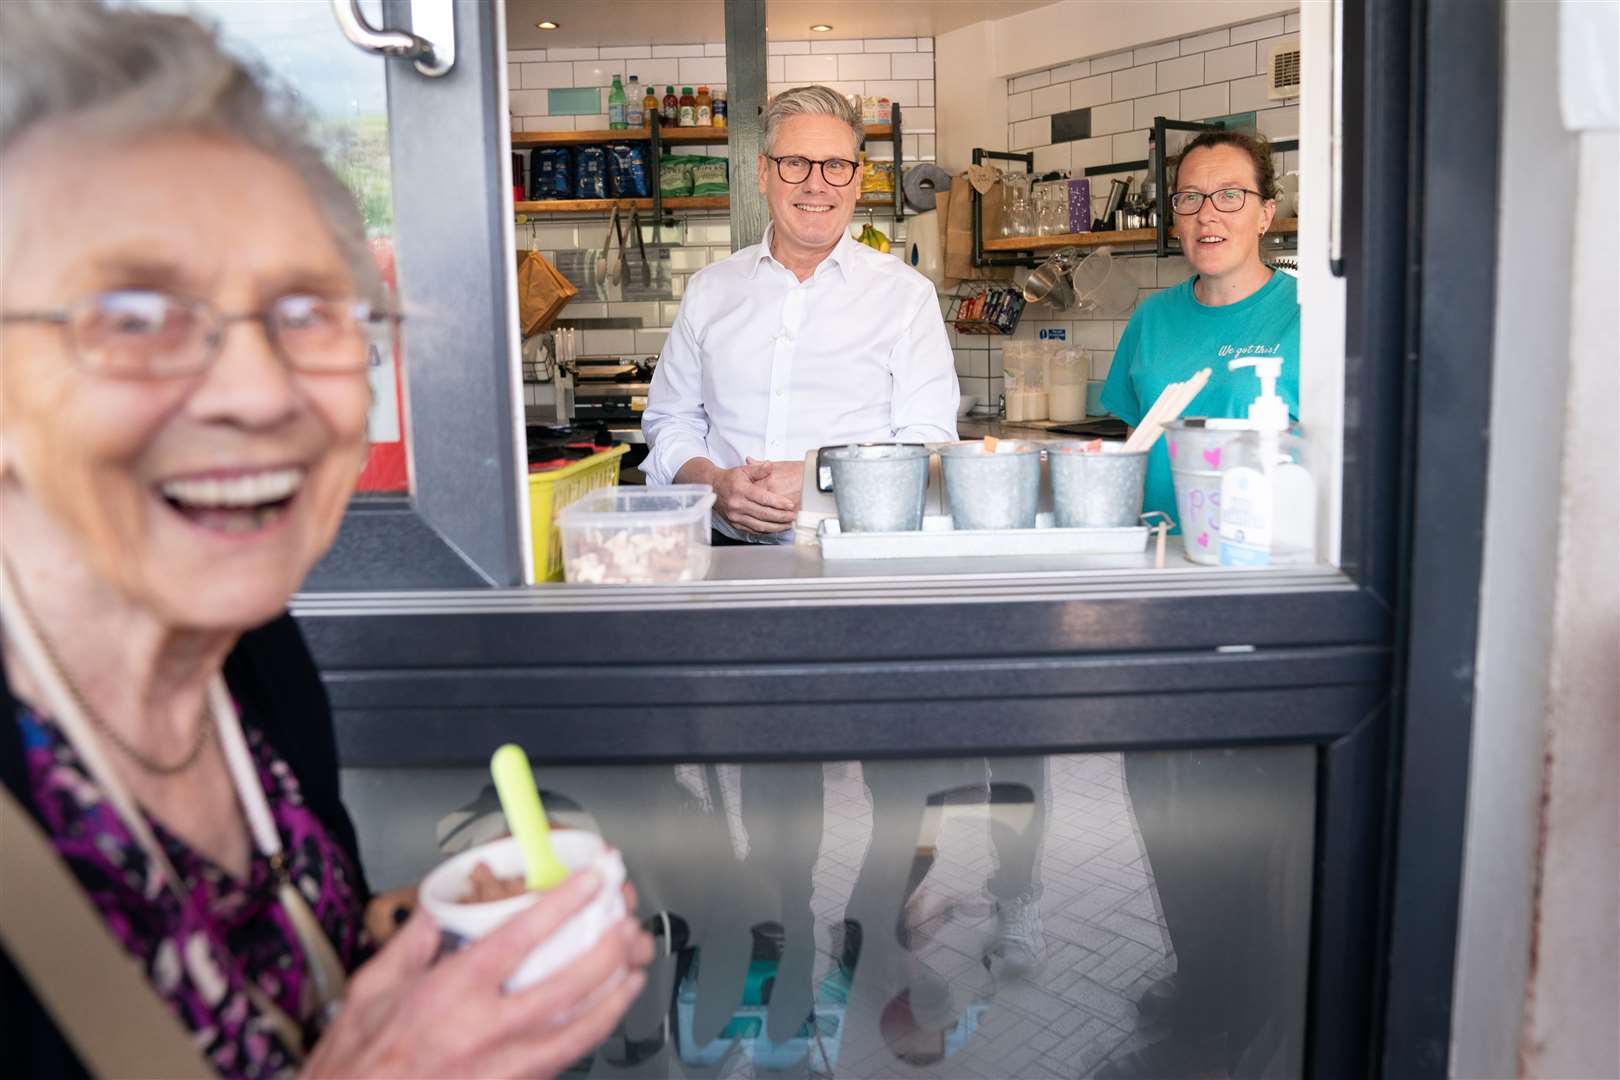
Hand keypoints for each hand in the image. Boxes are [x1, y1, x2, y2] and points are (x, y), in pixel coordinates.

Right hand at [304, 870, 653, 1078]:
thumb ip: (413, 942)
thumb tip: (440, 907)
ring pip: (577, 1032)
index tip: (594, 880)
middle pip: (566, 986)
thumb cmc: (355, 1059)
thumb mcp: (373, 987)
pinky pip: (560, 1062)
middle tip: (628, 923)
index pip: (520, 937)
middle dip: (607, 951)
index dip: (564, 903)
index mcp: (450, 993)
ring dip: (613, 999)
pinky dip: (588, 1037)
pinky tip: (603, 1019)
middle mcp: (483, 1032)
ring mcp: (502, 1069)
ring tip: (636, 971)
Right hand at [711, 461, 797, 533]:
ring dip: (776, 527)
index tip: (790, 505)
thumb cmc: (728, 479)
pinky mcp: (734, 523)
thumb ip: (758, 469)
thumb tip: (770, 465)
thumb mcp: (742, 470)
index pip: (763, 498)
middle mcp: (737, 505)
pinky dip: (765, 531)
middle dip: (781, 517)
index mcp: (741, 490)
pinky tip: (775, 529)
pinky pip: (752, 530)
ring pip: (759, 525)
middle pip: (764, 514)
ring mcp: (735, 516)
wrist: (711, 487)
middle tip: (793, 517)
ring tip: (788, 525)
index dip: (778, 503)